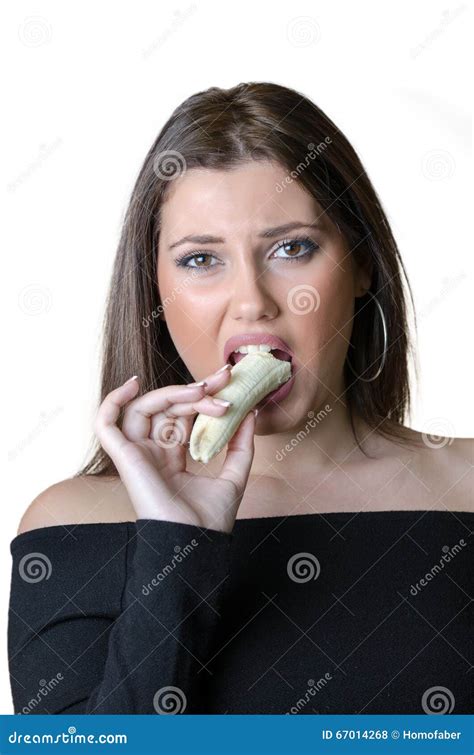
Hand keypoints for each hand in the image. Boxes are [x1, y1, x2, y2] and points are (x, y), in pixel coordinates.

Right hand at [94, 366, 257, 532]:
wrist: (196, 545)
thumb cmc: (210, 522)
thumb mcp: (234, 476)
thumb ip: (240, 444)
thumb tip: (251, 411)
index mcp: (173, 457)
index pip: (183, 415)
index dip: (203, 397)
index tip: (229, 383)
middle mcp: (152, 452)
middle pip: (166, 407)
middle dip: (195, 389)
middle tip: (223, 379)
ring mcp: (137, 454)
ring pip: (143, 408)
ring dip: (172, 393)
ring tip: (201, 391)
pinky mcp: (124, 458)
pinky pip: (105, 424)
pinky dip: (112, 401)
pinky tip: (133, 385)